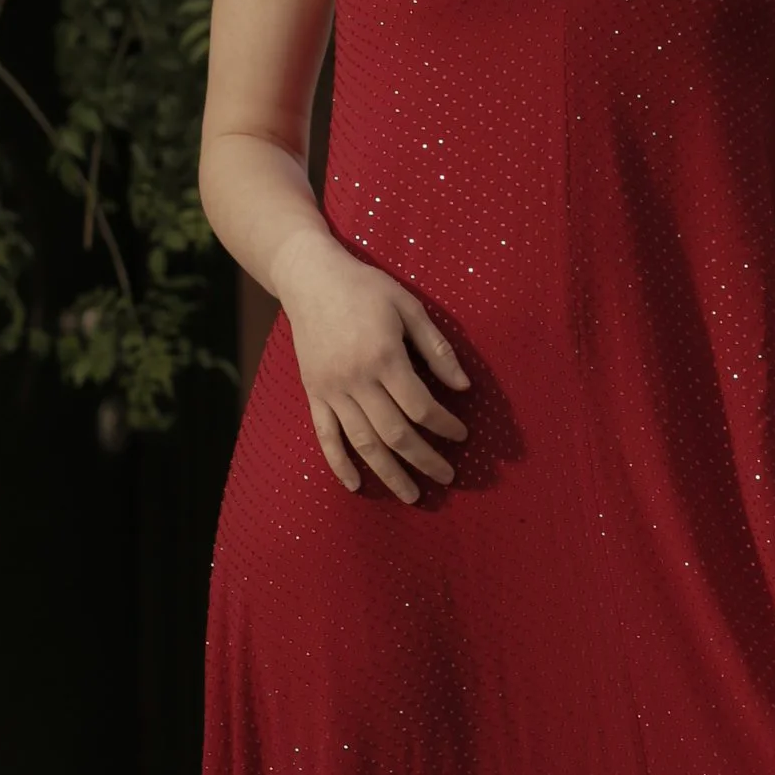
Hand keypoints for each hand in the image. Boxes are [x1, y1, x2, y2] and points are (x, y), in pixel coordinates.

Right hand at [279, 236, 468, 502]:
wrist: (310, 279)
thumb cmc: (365, 288)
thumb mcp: (409, 307)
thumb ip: (436, 349)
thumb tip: (463, 386)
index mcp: (384, 357)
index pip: (420, 407)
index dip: (445, 425)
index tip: (463, 435)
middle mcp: (356, 380)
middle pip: (395, 434)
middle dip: (425, 459)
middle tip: (448, 477)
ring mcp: (332, 391)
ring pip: (363, 443)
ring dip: (389, 473)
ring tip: (412, 495)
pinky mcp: (313, 394)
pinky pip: (326, 436)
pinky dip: (339, 464)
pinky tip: (356, 485)